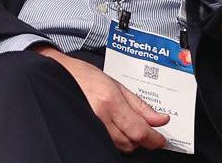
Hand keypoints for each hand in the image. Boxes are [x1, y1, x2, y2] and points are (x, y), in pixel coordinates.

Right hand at [33, 45, 169, 152]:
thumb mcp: (117, 84)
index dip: (154, 138)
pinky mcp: (86, 133)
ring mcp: (91, 126)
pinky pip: (108, 143)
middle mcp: (100, 116)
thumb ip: (140, 104)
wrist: (60, 76)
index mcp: (110, 100)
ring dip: (130, 139)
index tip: (161, 139)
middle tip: (147, 129)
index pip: (139, 129)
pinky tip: (116, 128)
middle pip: (131, 141)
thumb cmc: (86, 77)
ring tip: (128, 123)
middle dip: (142, 138)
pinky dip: (117, 139)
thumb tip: (160, 119)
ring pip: (120, 145)